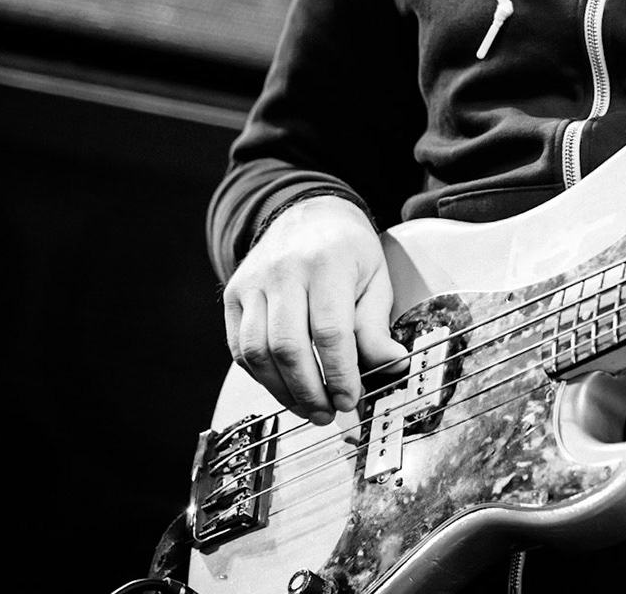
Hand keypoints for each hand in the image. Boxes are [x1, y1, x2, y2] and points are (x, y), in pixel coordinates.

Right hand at [222, 195, 409, 423]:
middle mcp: (284, 271)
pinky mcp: (234, 295)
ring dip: (282, 391)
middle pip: (288, 346)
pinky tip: (284, 387)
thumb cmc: (347, 250)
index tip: (351, 399)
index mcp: (327, 263)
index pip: (330, 331)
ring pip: (257, 352)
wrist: (308, 214)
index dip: (340, 374)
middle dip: (310, 391)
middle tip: (328, 412)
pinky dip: (261, 376)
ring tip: (308, 407)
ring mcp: (253, 282)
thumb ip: (377, 326)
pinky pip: (240, 348)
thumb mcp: (375, 279)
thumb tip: (391, 366)